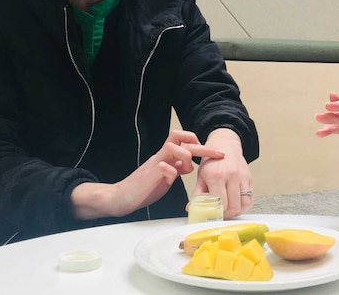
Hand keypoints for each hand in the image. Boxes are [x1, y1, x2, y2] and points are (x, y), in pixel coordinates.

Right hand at [71, 130, 222, 219]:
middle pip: (182, 140)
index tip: (212, 153)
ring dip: (186, 156)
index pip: (183, 141)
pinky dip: (172, 172)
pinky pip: (165, 167)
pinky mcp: (149, 176)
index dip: (199, 143)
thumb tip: (189, 166)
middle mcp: (160, 156)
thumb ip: (176, 170)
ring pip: (174, 147)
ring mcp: (155, 165)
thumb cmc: (142, 189)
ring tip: (187, 170)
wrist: (120, 198)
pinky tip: (172, 179)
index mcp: (165, 157)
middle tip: (218, 154)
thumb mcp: (164, 178)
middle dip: (203, 147)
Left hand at [193, 128, 253, 218]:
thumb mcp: (201, 176)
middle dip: (227, 214)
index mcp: (216, 176)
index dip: (217, 212)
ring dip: (237, 211)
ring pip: (244, 204)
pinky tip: (236, 204)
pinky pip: (250, 198)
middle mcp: (231, 175)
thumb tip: (191, 209)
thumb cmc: (212, 161)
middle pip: (234, 206)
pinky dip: (244, 205)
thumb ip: (197, 194)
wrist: (225, 145)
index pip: (221, 204)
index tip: (213, 214)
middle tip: (221, 214)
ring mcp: (242, 177)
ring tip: (229, 211)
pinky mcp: (250, 178)